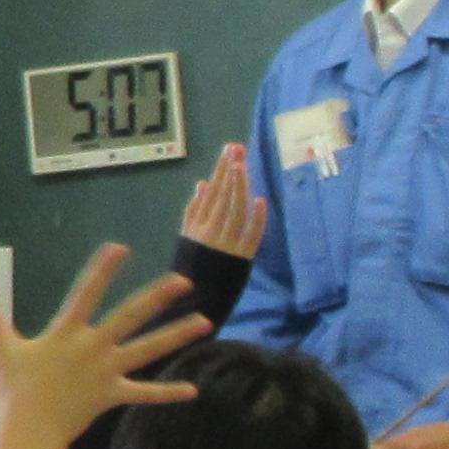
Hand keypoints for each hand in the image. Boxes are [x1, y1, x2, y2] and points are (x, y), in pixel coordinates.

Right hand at [0, 243, 205, 448]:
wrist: (29, 431)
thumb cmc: (13, 389)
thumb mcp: (1, 348)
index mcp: (66, 332)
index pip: (87, 292)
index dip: (103, 269)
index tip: (121, 248)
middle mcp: (92, 346)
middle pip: (131, 316)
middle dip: (159, 297)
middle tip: (185, 281)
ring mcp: (106, 371)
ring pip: (148, 349)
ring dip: (177, 335)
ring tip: (205, 322)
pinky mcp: (113, 395)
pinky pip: (144, 394)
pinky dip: (167, 393)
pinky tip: (192, 390)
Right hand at [177, 142, 264, 261]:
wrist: (196, 300)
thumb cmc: (193, 266)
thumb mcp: (187, 237)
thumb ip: (194, 210)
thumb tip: (202, 183)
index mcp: (197, 226)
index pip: (211, 192)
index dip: (220, 170)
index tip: (229, 150)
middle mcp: (210, 232)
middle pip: (222, 197)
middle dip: (230, 171)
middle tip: (237, 149)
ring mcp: (226, 244)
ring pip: (235, 211)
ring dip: (239, 188)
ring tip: (242, 166)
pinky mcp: (242, 258)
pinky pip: (251, 235)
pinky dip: (256, 219)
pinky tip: (260, 201)